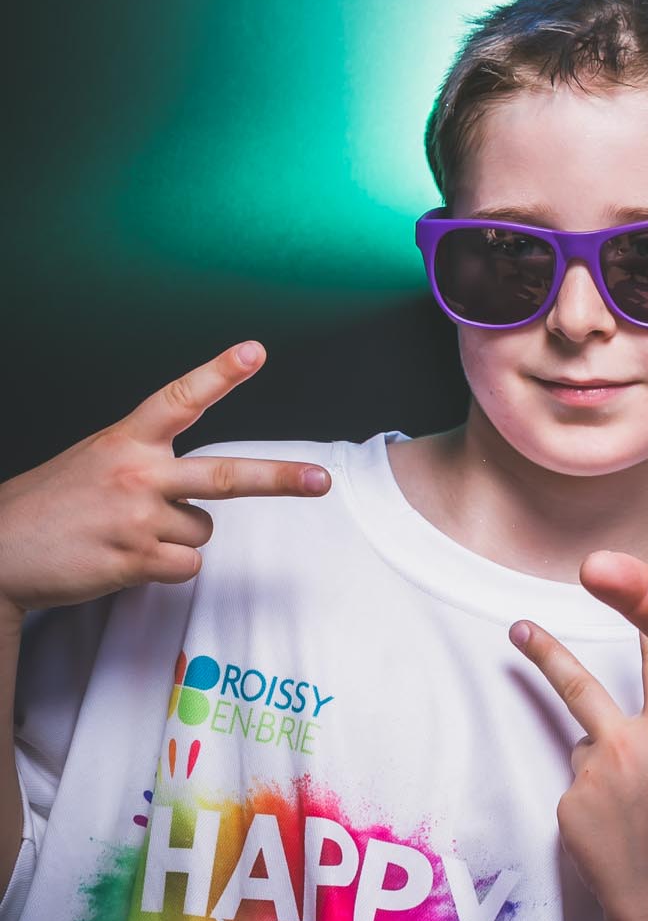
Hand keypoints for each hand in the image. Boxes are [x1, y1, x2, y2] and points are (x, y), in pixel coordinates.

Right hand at [0, 342, 329, 624]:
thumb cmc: (53, 505)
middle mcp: (136, 475)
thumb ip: (147, 459)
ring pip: (202, 531)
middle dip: (280, 479)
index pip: (180, 398)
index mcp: (126, 440)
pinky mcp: (133, 560)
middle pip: (226, 476)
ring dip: (178, 539)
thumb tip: (201, 487)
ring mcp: (136, 519)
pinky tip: (126, 559)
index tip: (255, 351)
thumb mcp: (96, 460)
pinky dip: (167, 569)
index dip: (220, 374)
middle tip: (320, 480)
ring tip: (129, 534)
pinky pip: (186, 567)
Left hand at [509, 620, 647, 920]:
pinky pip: (580, 790)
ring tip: (527, 648)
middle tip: (518, 625)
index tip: (644, 582)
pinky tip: (612, 833)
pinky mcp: (572, 801)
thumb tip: (644, 732)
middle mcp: (636, 740)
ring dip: (585, 740)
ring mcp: (598, 770)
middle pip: (581, 684)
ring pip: (582, 737)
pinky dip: (593, 805)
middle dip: (548, 651)